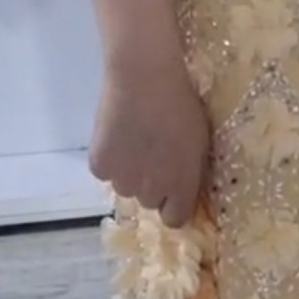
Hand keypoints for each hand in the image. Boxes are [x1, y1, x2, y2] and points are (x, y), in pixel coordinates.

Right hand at [90, 55, 209, 228]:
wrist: (144, 79)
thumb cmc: (181, 104)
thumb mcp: (199, 142)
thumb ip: (190, 170)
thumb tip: (183, 184)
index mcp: (181, 187)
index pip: (175, 220)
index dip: (173, 206)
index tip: (173, 191)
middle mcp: (152, 192)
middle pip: (149, 202)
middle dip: (151, 184)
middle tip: (152, 155)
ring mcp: (123, 180)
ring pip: (125, 188)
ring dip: (129, 173)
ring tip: (132, 141)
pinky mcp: (100, 165)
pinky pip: (104, 171)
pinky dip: (109, 158)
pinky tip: (115, 135)